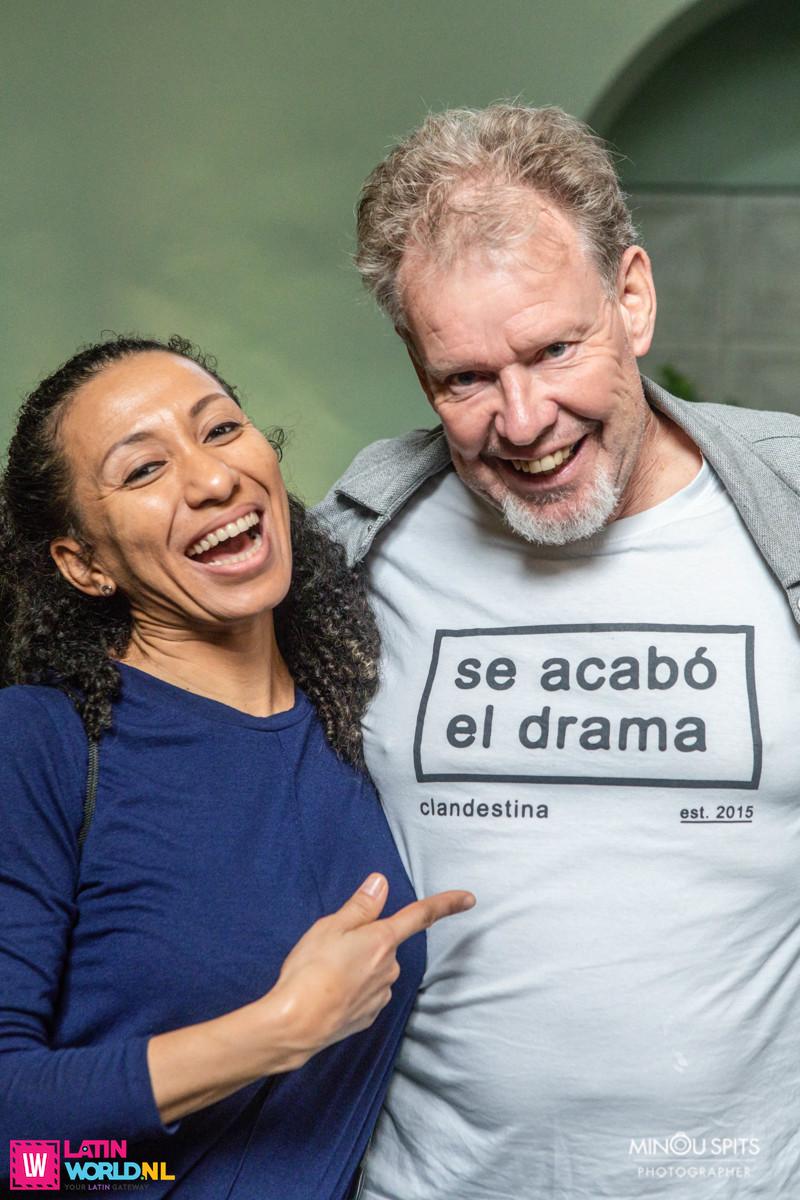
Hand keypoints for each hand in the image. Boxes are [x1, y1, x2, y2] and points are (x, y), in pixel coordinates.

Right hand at [267, 874, 474, 1065]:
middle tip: (330, 948)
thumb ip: (360, 906)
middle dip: (365, 942)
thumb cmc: (309, 972)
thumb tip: (380, 884)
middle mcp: (390, 969)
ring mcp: (381, 995)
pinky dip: (351, 989)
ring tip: (323, 972)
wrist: (295, 1026)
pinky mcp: (369, 1016)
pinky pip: (366, 992)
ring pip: (375, 969)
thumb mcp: (330, 927)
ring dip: (356, 967)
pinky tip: (329, 992)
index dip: (447, 904)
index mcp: (382, 941)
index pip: (421, 916)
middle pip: (385, 945)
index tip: (469, 898)